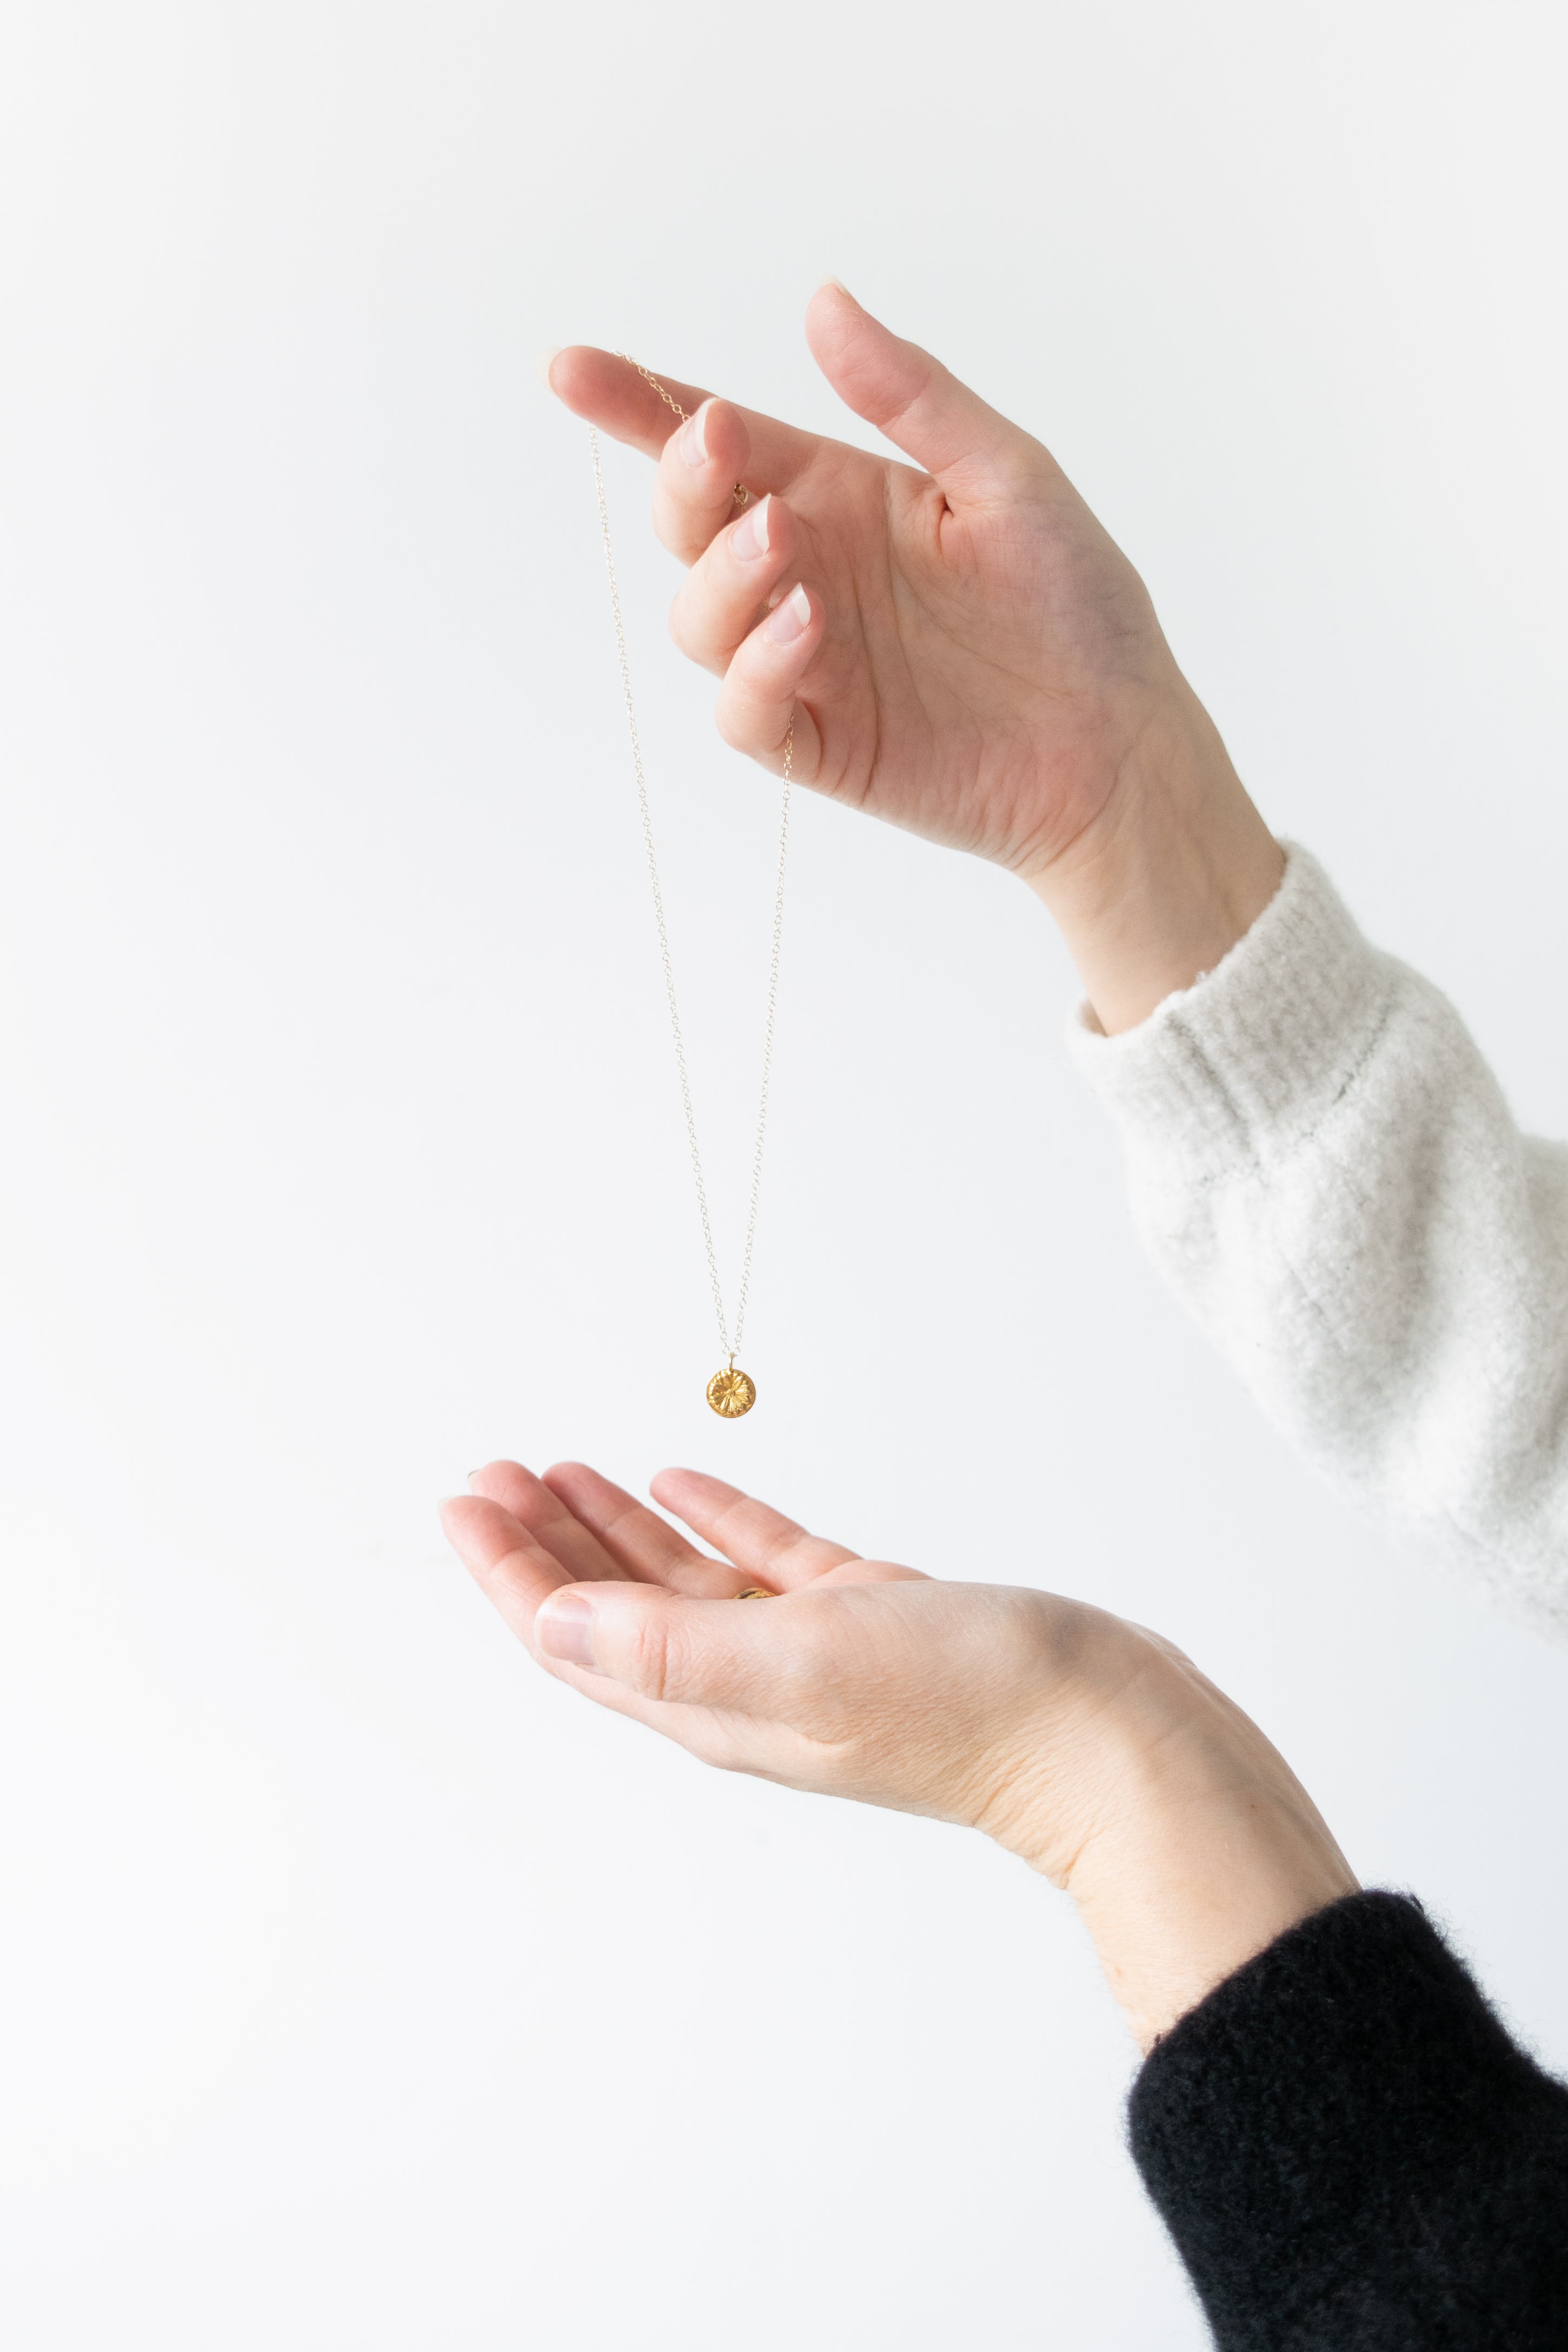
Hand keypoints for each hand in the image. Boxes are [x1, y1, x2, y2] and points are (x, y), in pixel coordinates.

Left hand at [442, 1461, 1356, 2045]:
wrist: (1107, 1736)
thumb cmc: (968, 1709)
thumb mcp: (799, 1668)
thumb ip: (667, 1648)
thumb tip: (547, 1625)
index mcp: (713, 1704)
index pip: (576, 1636)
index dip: (511, 1570)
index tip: (462, 1498)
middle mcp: (747, 1683)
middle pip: (611, 1607)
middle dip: (543, 1541)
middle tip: (492, 1471)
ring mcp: (808, 1652)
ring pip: (679, 1580)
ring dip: (615, 1527)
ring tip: (560, 1466)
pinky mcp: (868, 1618)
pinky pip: (764, 1560)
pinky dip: (716, 1518)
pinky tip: (684, 1476)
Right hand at [546, 285, 1283, 1032]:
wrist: (1121, 745)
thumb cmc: (1078, 606)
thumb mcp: (1007, 474)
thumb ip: (910, 395)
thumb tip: (822, 301)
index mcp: (840, 497)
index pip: (718, 446)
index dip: (638, 406)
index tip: (572, 369)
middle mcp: (806, 576)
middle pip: (689, 524)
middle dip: (682, 479)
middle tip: (720, 444)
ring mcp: (804, 663)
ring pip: (700, 620)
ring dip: (722, 573)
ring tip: (784, 541)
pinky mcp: (817, 746)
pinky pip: (745, 710)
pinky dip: (757, 667)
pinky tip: (806, 628)